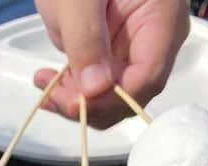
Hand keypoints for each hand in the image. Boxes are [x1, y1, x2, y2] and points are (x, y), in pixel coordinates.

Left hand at [34, 0, 189, 127]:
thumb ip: (86, 37)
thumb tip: (95, 89)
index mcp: (163, 17)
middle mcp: (158, 40)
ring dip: (78, 101)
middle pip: (132, 94)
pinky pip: (100, 87)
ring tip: (44, 83)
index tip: (75, 103)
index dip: (112, 99)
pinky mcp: (116, 55)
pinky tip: (47, 80)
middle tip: (52, 96)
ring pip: (114, 98)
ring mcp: (137, 49)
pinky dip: (73, 91)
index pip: (147, 76)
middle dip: (92, 105)